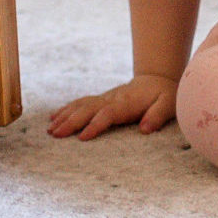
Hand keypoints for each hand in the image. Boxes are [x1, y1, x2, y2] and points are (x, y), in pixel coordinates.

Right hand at [48, 74, 177, 139]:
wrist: (157, 79)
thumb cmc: (164, 96)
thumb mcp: (168, 105)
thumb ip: (157, 116)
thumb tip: (145, 129)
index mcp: (126, 103)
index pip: (107, 114)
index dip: (94, 125)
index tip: (82, 138)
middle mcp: (111, 99)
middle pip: (87, 109)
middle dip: (70, 122)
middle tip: (54, 135)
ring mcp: (104, 98)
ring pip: (80, 105)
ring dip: (64, 116)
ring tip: (50, 130)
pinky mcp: (100, 99)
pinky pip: (80, 103)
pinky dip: (65, 109)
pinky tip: (53, 118)